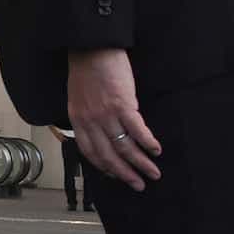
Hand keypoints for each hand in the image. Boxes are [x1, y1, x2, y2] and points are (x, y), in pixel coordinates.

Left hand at [67, 49, 160, 191]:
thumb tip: (102, 132)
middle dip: (125, 173)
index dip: (105, 167)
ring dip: (141, 163)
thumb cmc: (86, 69)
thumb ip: (87, 116)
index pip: (90, 152)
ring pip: (124, 147)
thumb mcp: (78, 97)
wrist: (91, 48)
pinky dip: (148, 142)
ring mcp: (105, 114)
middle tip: (139, 184)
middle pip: (108, 155)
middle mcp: (89, 121)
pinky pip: (137, 130)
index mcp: (77, 119)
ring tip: (153, 172)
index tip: (117, 177)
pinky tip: (157, 150)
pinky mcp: (122, 104)